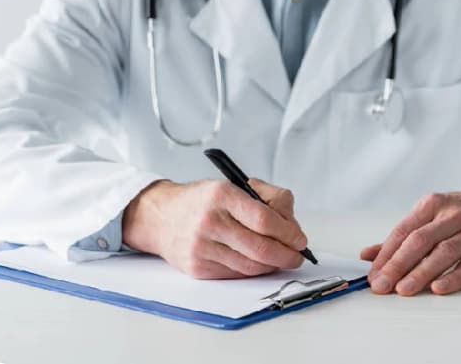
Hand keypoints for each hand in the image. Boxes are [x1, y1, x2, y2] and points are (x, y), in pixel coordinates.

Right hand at [122, 178, 309, 278]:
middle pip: (261, 248)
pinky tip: (256, 262)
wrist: (161, 216)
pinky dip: (252, 271)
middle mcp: (209, 220)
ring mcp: (202, 246)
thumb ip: (266, 196)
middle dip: (287, 255)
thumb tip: (291, 222)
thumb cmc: (201, 201)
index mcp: (220, 194)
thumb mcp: (230, 185)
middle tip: (296, 255)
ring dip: (272, 265)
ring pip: (251, 266)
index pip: (264, 219)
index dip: (289, 232)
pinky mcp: (198, 268)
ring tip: (278, 258)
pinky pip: (236, 275)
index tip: (299, 238)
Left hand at [360, 187, 460, 295]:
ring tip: (403, 290)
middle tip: (382, 285)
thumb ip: (403, 236)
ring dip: (420, 273)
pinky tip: (438, 288)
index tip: (373, 274)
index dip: (385, 254)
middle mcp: (450, 215)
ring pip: (442, 252)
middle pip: (418, 241)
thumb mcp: (433, 215)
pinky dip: (453, 277)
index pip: (402, 231)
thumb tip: (368, 254)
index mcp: (431, 205)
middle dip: (397, 265)